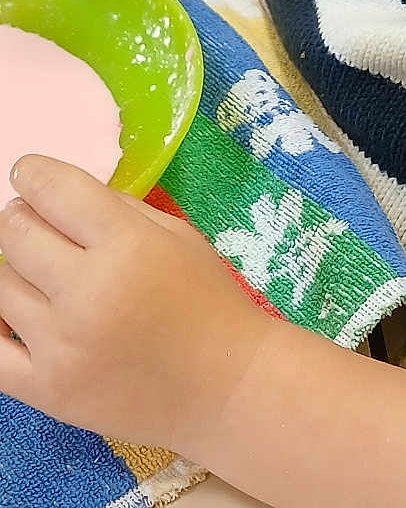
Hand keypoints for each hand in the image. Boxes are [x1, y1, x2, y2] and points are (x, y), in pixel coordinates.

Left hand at [0, 154, 272, 450]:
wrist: (225, 385)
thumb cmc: (210, 302)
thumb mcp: (180, 236)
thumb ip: (119, 209)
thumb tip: (60, 193)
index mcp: (128, 246)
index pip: (53, 191)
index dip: (32, 173)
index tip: (30, 174)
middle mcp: (88, 291)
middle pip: (14, 232)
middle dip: (22, 216)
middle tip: (40, 223)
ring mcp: (61, 344)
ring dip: (14, 267)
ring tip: (44, 272)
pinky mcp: (45, 390)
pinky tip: (18, 311)